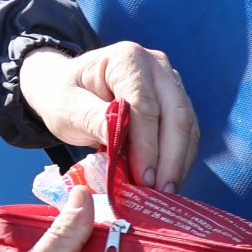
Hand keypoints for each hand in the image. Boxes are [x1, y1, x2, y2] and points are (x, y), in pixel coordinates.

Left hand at [19, 42, 197, 191]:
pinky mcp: (175, 101)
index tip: (143, 178)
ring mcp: (169, 82)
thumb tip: (121, 141)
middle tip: (162, 192)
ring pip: (187, 124)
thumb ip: (94, 120)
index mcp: (127, 59)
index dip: (147, 145)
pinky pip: (186, 131)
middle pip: (176, 114)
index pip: (145, 105)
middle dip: (171, 157)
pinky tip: (168, 180)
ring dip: (179, 161)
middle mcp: (156, 66)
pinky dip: (180, 157)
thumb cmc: (64, 95)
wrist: (66, 87)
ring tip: (166, 192)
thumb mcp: (68, 108)